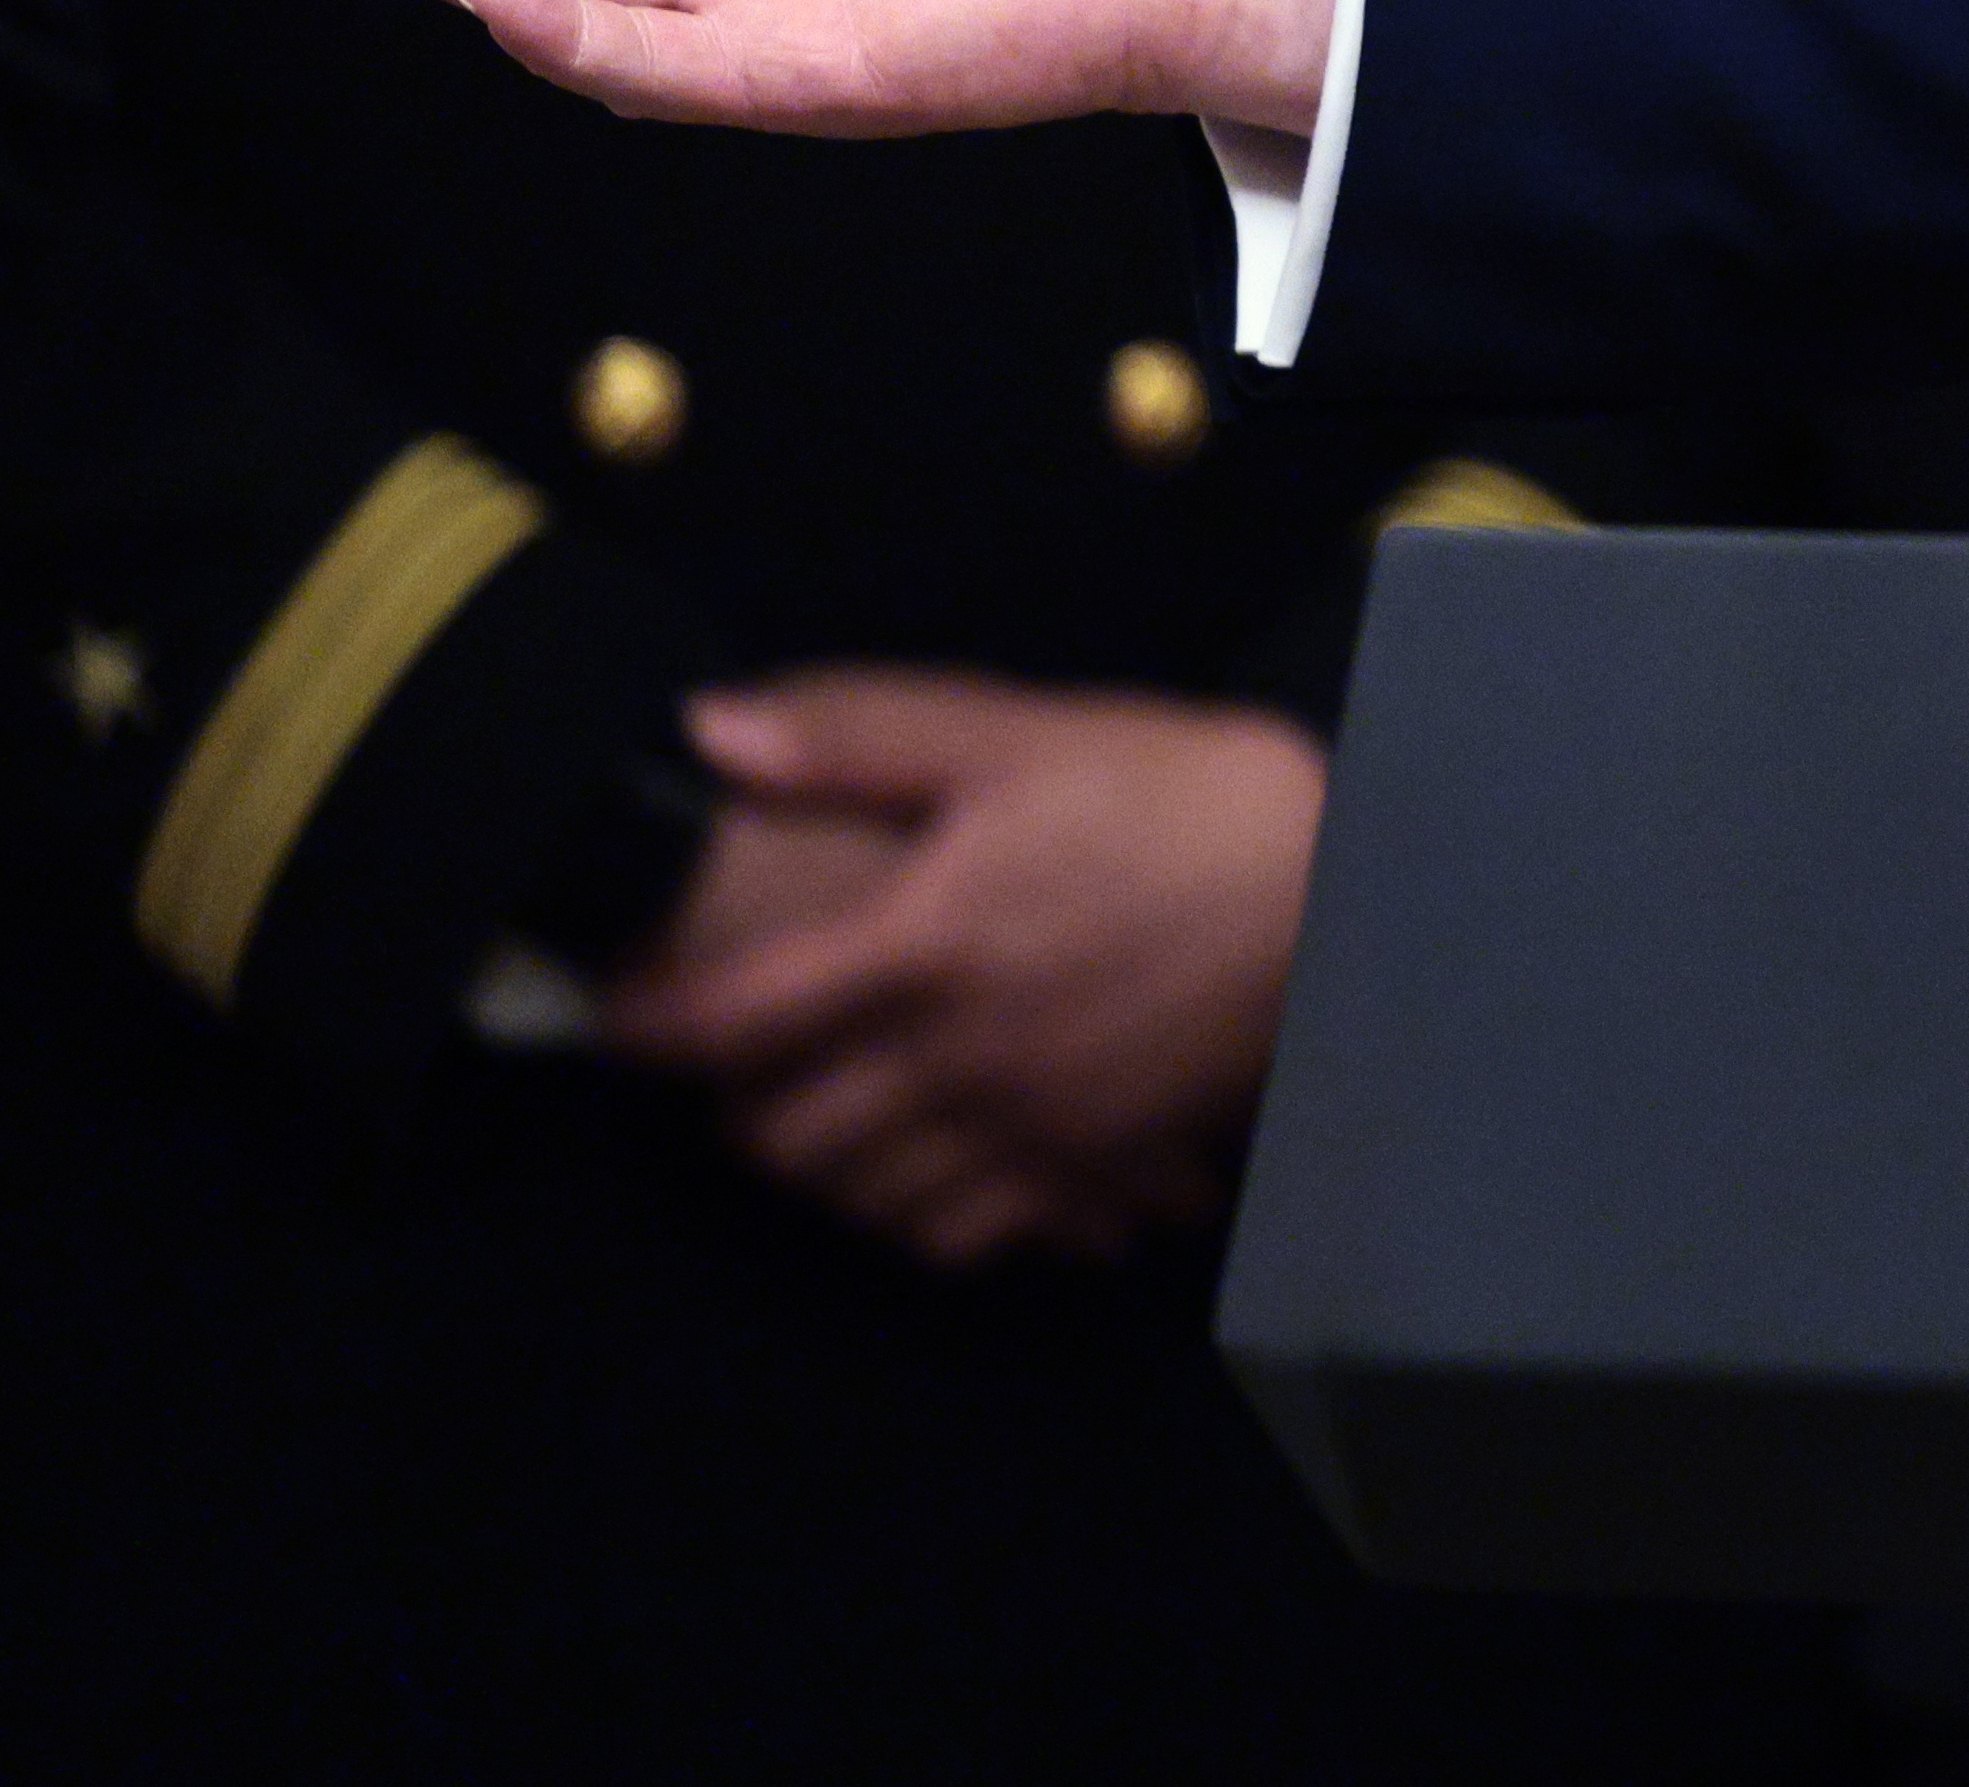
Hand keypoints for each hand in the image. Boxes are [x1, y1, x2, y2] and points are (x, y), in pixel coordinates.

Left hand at [599, 672, 1326, 1267]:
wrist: (1350, 884)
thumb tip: (706, 733)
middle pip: (782, 1138)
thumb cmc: (1178, 791)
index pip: (733, 1018)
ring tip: (808, 1119)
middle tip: (726, 1068)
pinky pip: (962, 1236)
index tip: (617, 1015)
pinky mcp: (1088, 1166)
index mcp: (925, 942)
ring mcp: (1024, 1126)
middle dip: (729, 1112)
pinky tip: (915, 1173)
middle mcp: (957, 1055)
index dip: (651, 1026)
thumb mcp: (1021, 733)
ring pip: (861, 1199)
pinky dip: (911, 1220)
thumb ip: (861, 737)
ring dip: (811, 1171)